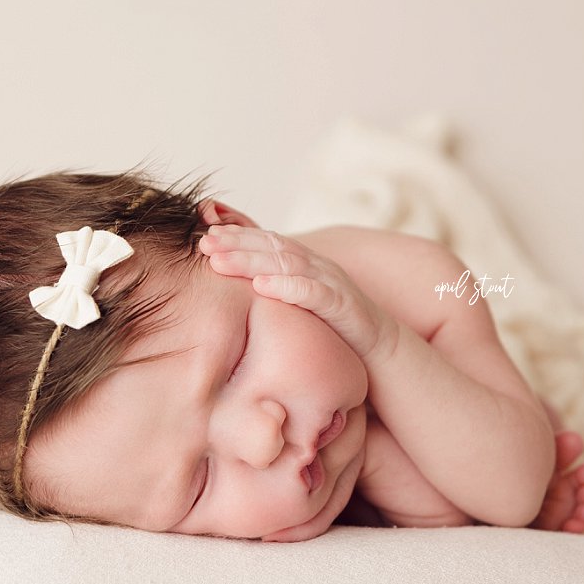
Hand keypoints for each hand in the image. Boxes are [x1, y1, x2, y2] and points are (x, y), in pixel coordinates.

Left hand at [197, 225, 397, 362]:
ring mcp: (331, 282)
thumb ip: (275, 287)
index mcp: (305, 263)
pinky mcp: (343, 305)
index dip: (237, 235)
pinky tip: (260, 287)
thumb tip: (237, 286)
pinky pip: (313, 292)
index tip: (205, 235)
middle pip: (271, 246)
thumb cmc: (333, 326)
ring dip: (250, 261)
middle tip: (204, 244)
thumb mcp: (300, 303)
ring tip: (220, 262)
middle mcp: (317, 266)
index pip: (266, 241)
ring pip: (287, 264)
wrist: (380, 348)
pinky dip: (286, 287)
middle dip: (236, 243)